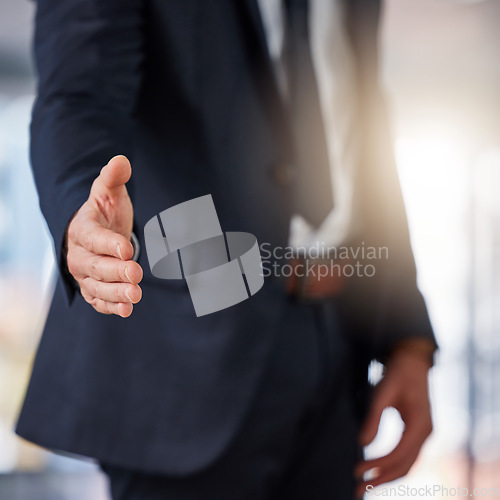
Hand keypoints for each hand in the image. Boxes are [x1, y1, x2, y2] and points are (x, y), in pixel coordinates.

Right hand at [66, 155, 142, 317]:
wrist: (96, 233)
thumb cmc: (105, 212)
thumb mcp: (109, 192)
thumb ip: (114, 178)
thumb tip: (121, 160)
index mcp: (83, 230)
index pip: (93, 239)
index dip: (109, 244)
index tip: (127, 249)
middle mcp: (79, 255)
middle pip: (95, 266)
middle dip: (115, 272)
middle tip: (136, 274)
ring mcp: (85, 275)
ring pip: (97, 287)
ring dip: (116, 293)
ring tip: (135, 296)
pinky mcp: (92, 289)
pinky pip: (99, 301)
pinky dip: (111, 306)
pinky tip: (127, 310)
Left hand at [355, 348, 432, 495]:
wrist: (413, 363)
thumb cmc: (397, 375)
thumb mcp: (382, 392)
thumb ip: (373, 418)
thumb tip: (361, 443)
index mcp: (420, 425)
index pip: (398, 454)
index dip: (377, 465)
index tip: (357, 471)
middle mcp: (426, 434)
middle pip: (405, 467)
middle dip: (381, 480)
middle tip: (357, 490)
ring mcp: (424, 435)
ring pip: (407, 465)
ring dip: (386, 477)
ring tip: (365, 485)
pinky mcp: (418, 433)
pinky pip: (407, 457)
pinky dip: (392, 467)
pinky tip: (377, 471)